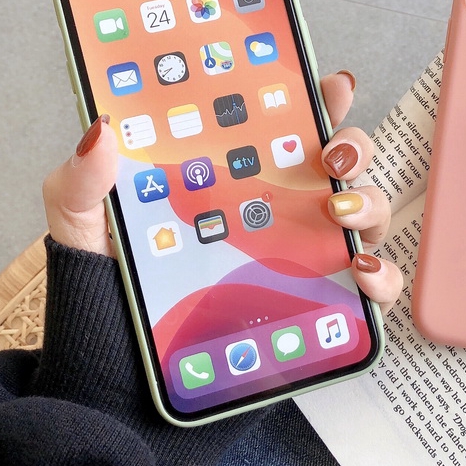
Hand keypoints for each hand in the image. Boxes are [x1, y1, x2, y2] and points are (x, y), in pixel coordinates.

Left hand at [42, 71, 401, 312]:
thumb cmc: (111, 296)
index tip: (325, 84)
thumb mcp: (85, 230)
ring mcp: (302, 256)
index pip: (283, 126)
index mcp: (233, 178)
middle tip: (330, 152)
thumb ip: (83, 182)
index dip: (314, 97)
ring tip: (339, 209)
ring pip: (365, 211)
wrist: (124, 381)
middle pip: (339, 160)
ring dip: (369, 201)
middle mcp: (277, 210)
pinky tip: (363, 269)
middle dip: (353, 142)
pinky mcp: (319, 304)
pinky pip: (371, 284)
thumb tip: (102, 132)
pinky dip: (383, 273)